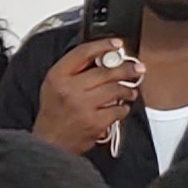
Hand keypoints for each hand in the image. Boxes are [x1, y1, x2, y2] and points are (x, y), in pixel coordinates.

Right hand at [31, 37, 141, 156]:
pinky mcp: (94, 122)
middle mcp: (70, 89)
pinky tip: (121, 108)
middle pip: (105, 72)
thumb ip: (73, 70)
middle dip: (126, 69)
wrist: (50, 143)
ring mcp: (83, 106)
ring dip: (127, 89)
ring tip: (130, 90)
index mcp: (58, 76)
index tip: (117, 44)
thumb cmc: (54, 113)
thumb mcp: (53, 85)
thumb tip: (103, 58)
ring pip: (115, 90)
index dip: (103, 45)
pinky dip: (123, 108)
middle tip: (137, 68)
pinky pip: (117, 110)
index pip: (83, 53)